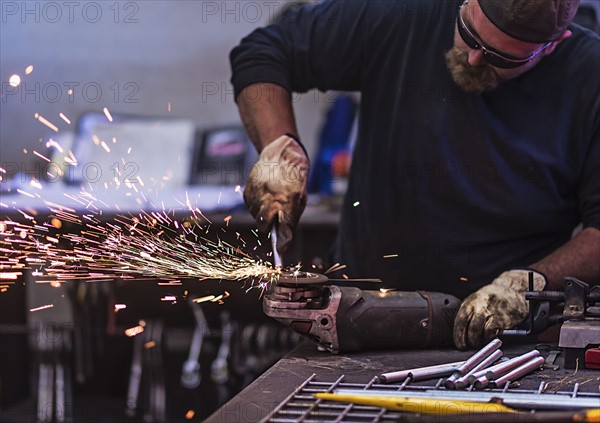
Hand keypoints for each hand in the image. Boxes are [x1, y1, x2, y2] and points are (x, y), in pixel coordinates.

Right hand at [244, 135, 308, 252]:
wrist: (282, 154)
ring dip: (262, 213)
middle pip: (263, 225)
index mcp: (288, 200)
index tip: (281, 251)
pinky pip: (250, 206)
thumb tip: (283, 239)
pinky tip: (264, 195)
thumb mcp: (300, 198)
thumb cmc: (295, 179)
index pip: (285, 228)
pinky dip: (256, 205)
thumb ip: (291, 218)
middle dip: (268, 226)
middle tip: (274, 219)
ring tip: (271, 200)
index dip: (283, 242)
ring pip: (255, 216)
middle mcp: (270, 198)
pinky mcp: (248, 190)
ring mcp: (257, 193)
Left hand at [453, 269, 546, 349]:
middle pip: (469, 328)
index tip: (459, 343)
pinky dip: (488, 338)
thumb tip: (460, 331)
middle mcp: (479, 306)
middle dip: (468, 340)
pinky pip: (491, 332)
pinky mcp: (502, 319)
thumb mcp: (475, 301)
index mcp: (470, 302)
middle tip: (468, 346)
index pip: (460, 321)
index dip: (458, 335)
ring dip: (477, 341)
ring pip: (479, 331)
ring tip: (478, 343)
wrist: (512, 290)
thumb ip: (468, 313)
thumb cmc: (492, 298)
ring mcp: (491, 312)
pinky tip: (489, 338)